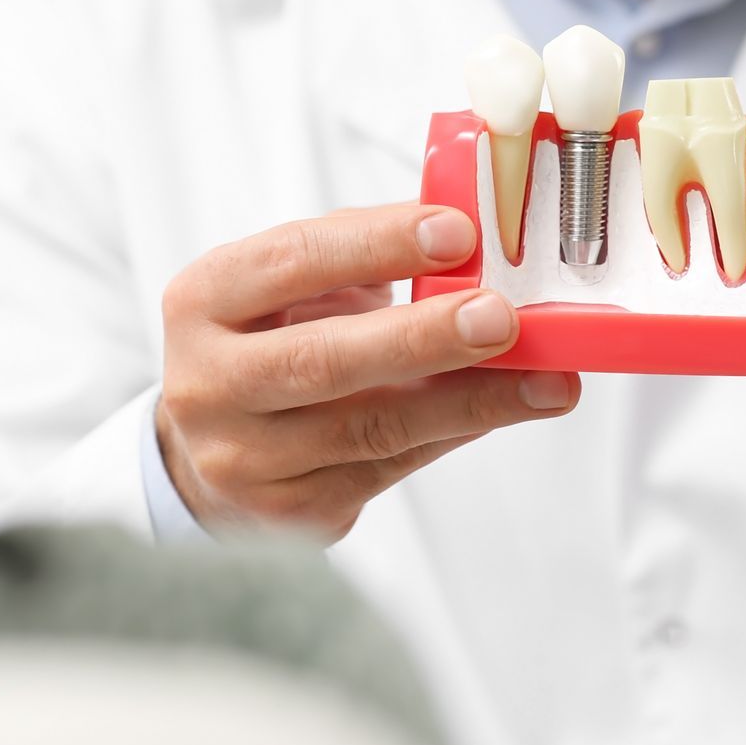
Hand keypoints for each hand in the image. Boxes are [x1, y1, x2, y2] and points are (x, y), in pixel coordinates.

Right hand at [157, 202, 579, 539]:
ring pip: (370, 429)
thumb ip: (364, 253)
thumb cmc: (271, 340)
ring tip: (542, 378)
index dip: (376, 244)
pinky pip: (388, 470)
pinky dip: (454, 433)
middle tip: (499, 317)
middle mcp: (208, 384)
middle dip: (422, 337)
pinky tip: (505, 409)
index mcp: (203, 301)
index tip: (456, 232)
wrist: (210, 448)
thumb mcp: (292, 284)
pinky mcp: (289, 513)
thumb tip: (469, 241)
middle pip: (323, 361)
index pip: (292, 261)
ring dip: (468, 401)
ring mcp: (243, 460)